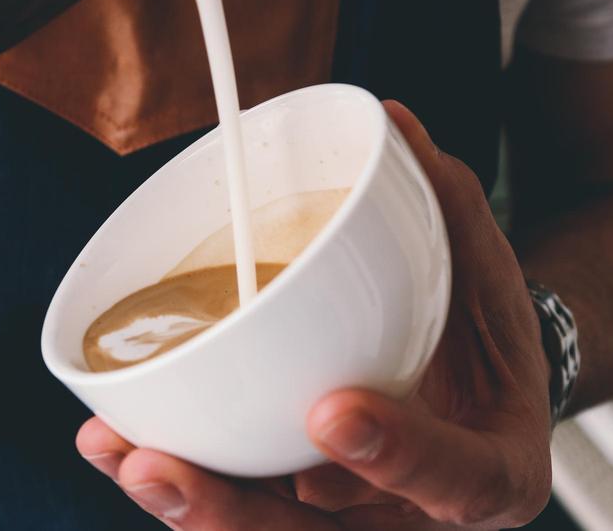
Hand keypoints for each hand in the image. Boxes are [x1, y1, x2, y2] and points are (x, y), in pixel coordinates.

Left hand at [76, 101, 553, 529]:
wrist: (482, 394)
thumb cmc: (485, 338)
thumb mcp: (487, 275)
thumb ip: (447, 210)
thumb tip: (393, 121)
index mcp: (496, 470)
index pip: (458, 481)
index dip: (398, 457)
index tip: (331, 409)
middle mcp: (420, 521)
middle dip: (239, 516)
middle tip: (165, 466)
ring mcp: (359, 525)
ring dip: (192, 507)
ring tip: (122, 454)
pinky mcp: (306, 514)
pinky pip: (243, 510)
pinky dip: (181, 487)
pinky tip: (116, 447)